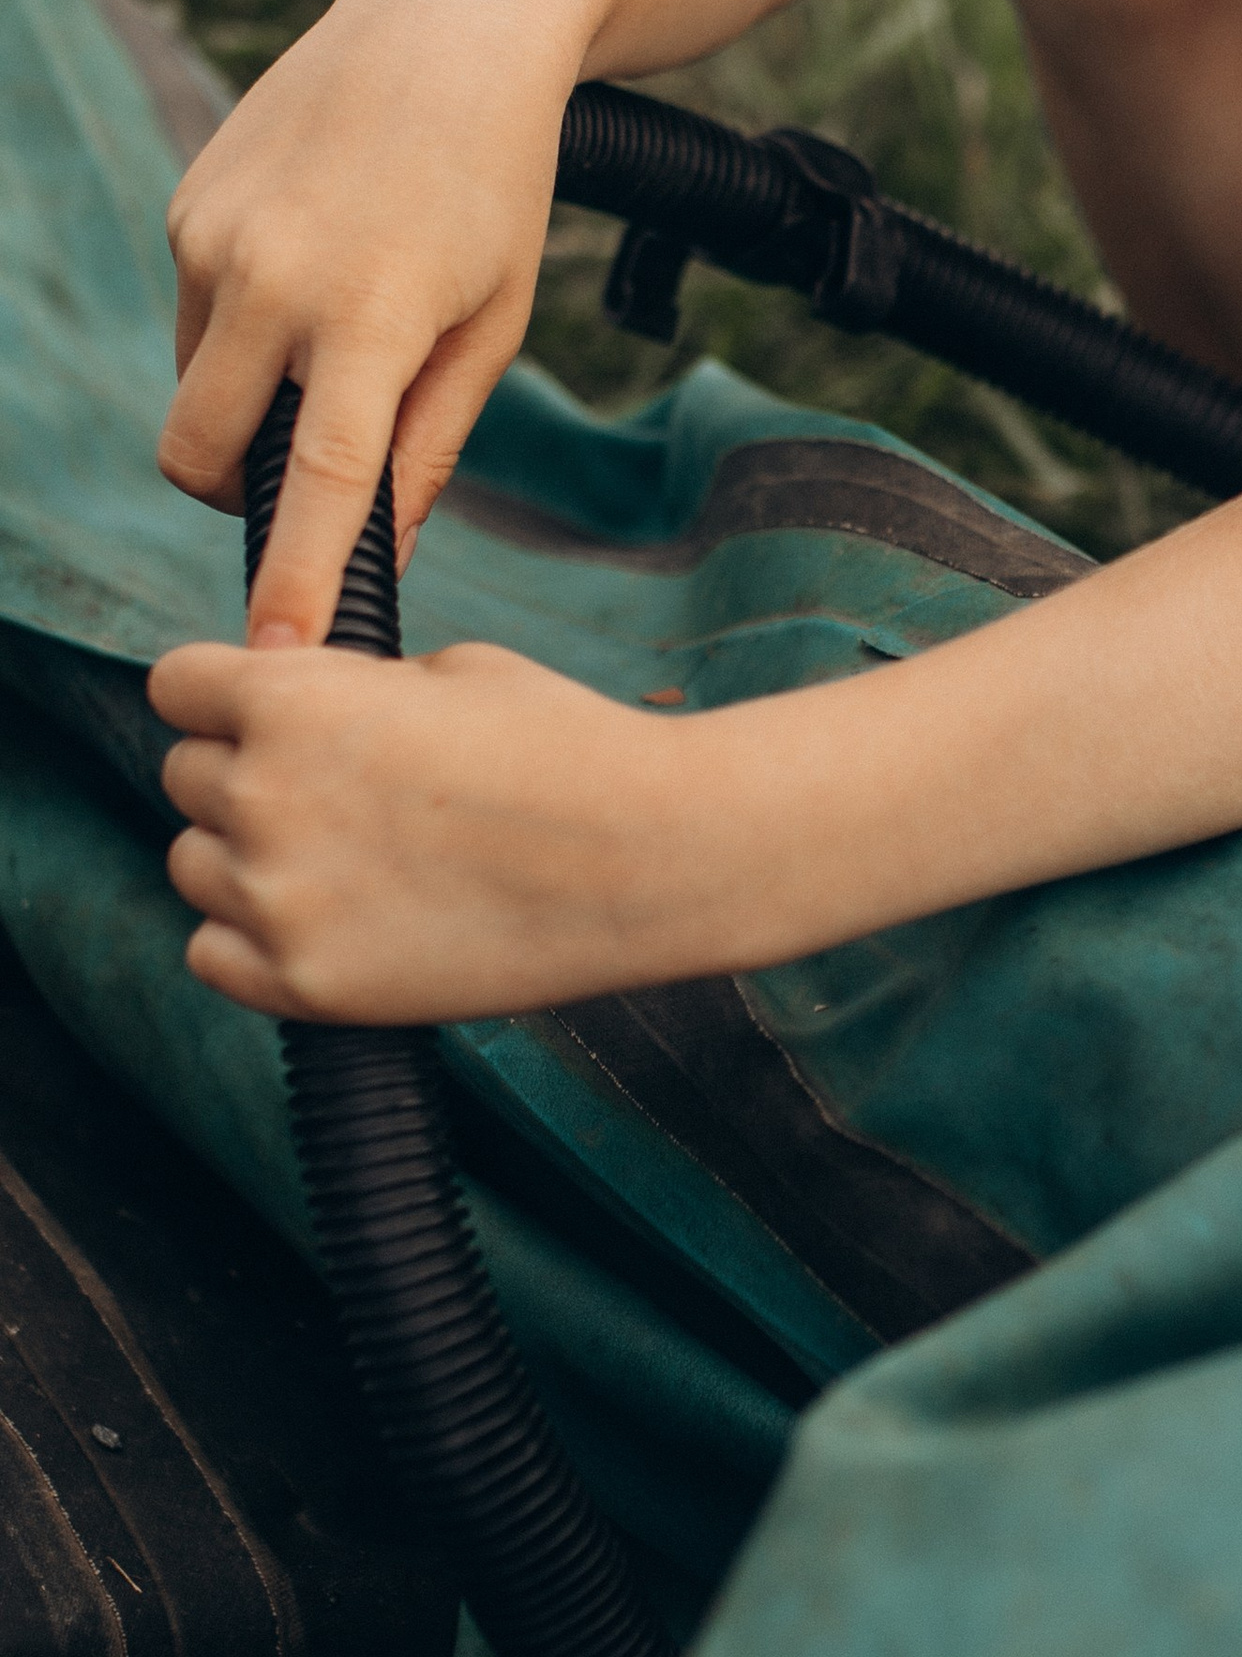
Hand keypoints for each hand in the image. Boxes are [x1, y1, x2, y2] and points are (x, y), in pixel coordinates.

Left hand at [150, 635, 697, 1022]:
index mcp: (293, 701)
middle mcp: (265, 798)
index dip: (224, 695)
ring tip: (341, 860)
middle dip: (245, 773)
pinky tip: (326, 920)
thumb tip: (299, 711)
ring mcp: (279, 900)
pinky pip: (212, 955)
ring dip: (246, 857)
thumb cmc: (567, 749)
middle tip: (333, 794)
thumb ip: (348, 690)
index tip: (264, 714)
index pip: (177, 686)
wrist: (651, 858)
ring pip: (193, 867)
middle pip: (184, 778)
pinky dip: (252, 939)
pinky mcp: (308, 985)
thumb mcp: (451, 671)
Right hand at [159, 0, 591, 645]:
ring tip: (340, 329)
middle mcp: (272, 277)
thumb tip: (381, 546)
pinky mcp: (188, 208)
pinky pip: (200, 315)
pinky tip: (317, 262)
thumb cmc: (496, 188)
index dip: (294, 574)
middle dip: (230, 496)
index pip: (315, 479)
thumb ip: (430, 442)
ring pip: (197, 383)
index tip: (277, 650)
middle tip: (294, 492)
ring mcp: (215, 238)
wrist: (445, 30)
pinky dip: (246, 327)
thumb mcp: (493, 323)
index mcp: (369, 316)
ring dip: (248, 399)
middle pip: (199, 452)